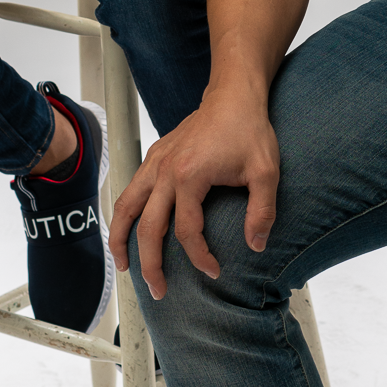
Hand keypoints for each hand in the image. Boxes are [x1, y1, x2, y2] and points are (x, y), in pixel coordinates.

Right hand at [108, 84, 281, 300]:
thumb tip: (256, 246)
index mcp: (189, 176)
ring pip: (126, 207)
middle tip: (158, 290)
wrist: (233, 96)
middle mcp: (165, 171)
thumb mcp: (266, 171)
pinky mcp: (154, 157)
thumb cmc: (249, 130)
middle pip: (147, 227)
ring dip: (121, 239)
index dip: (199, 257)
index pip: (186, 231)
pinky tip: (127, 229)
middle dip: (150, 264)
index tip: (214, 271)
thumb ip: (262, 211)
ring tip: (123, 267)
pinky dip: (123, 214)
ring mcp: (155, 163)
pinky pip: (130, 190)